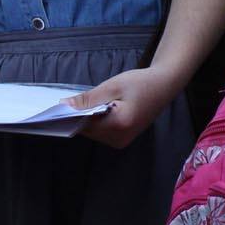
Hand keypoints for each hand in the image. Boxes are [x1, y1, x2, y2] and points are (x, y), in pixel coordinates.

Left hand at [65, 67, 181, 148]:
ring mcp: (121, 141)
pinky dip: (96, 122)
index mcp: (119, 124)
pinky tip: (100, 109)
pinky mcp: (122, 140)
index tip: (59, 105)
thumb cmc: (141, 82)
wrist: (165, 86)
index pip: (84, 124)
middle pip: (87, 130)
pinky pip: (100, 132)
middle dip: (79, 116)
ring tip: (94, 102)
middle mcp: (120, 138)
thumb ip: (87, 99)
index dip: (70, 115)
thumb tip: (62, 106)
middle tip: (77, 99)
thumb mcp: (112, 86)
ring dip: (87, 119)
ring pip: (92, 132)